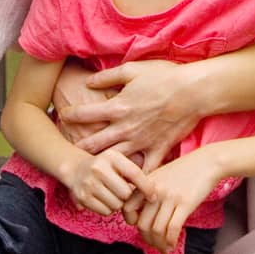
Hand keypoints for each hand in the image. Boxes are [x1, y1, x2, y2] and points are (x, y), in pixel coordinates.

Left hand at [59, 59, 196, 168]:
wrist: (192, 92)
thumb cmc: (163, 77)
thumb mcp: (132, 70)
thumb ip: (108, 77)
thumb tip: (88, 82)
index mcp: (117, 106)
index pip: (85, 114)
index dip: (70, 115)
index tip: (62, 115)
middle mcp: (125, 128)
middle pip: (94, 142)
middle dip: (79, 147)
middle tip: (68, 150)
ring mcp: (141, 142)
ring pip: (114, 159)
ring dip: (102, 164)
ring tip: (91, 169)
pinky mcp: (157, 150)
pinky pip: (143, 169)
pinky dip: (134, 178)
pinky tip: (126, 184)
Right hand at [66, 147, 151, 217]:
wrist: (76, 169)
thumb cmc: (106, 167)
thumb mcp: (118, 162)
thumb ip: (135, 173)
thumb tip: (153, 194)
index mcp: (112, 156)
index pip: (134, 173)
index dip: (146, 187)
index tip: (153, 196)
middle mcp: (99, 168)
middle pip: (125, 193)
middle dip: (127, 196)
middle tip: (123, 192)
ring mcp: (89, 183)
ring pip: (116, 205)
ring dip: (118, 203)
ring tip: (112, 194)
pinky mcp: (83, 197)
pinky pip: (106, 211)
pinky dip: (108, 209)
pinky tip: (104, 199)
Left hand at [126, 149, 221, 253]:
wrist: (207, 162)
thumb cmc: (185, 170)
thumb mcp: (161, 175)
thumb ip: (149, 191)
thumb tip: (142, 214)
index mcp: (146, 183)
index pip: (128, 209)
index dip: (132, 222)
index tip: (141, 226)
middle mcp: (155, 190)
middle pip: (142, 224)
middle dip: (148, 239)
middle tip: (155, 243)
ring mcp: (170, 196)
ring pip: (157, 230)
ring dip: (160, 244)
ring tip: (165, 248)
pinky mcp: (185, 203)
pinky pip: (173, 228)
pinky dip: (171, 241)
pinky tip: (173, 244)